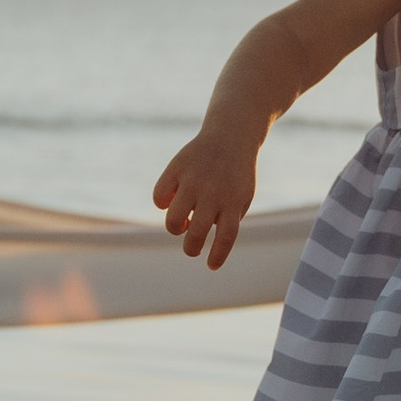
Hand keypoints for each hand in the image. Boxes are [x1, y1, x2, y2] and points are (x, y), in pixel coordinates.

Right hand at [154, 128, 259, 269]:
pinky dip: (162, 203)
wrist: (231, 135)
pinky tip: (171, 200)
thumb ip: (226, 220)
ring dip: (174, 229)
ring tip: (181, 224)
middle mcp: (212, 193)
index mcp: (233, 202)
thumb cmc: (236, 174)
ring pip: (173, 219)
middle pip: (195, 234)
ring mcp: (193, 180)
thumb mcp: (241, 197)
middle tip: (191, 248)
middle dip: (190, 248)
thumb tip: (199, 241)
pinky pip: (159, 197)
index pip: (225, 238)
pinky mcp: (177, 168)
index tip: (211, 265)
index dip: (217, 256)